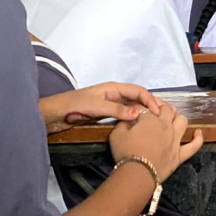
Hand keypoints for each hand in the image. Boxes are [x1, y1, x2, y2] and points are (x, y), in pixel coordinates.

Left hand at [39, 82, 164, 133]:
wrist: (53, 115)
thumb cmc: (73, 106)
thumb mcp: (96, 107)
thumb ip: (117, 110)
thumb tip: (137, 114)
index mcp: (113, 88)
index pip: (138, 91)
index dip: (150, 100)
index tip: (158, 112)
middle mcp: (114, 95)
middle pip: (137, 98)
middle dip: (150, 105)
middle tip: (162, 118)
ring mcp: (110, 105)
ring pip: (132, 107)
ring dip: (142, 113)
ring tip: (153, 124)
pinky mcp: (105, 115)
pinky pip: (124, 115)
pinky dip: (133, 120)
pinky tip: (137, 127)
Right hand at [109, 103, 203, 179]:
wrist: (137, 174)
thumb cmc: (126, 152)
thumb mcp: (116, 134)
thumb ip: (123, 122)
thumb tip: (129, 118)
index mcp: (150, 119)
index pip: (146, 108)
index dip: (139, 109)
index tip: (135, 113)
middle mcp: (165, 126)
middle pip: (167, 110)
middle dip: (160, 108)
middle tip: (153, 112)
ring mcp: (175, 139)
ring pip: (182, 121)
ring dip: (177, 118)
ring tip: (172, 119)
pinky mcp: (180, 154)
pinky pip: (194, 145)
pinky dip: (198, 138)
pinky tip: (198, 133)